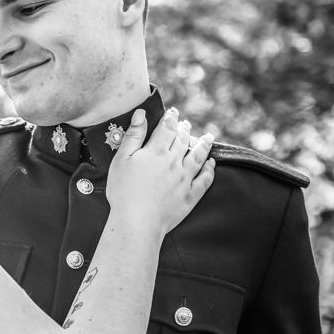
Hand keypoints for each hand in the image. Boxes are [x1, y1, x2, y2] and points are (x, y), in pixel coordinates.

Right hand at [105, 108, 214, 235]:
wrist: (137, 221)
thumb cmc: (124, 190)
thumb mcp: (122, 159)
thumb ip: (133, 135)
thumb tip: (141, 114)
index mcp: (157, 151)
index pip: (167, 128)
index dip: (170, 118)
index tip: (173, 112)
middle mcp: (174, 162)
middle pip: (183, 140)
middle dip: (184, 129)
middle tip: (186, 123)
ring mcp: (184, 179)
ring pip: (198, 156)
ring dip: (203, 145)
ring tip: (209, 137)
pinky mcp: (190, 196)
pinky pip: (204, 180)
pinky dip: (209, 170)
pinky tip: (211, 164)